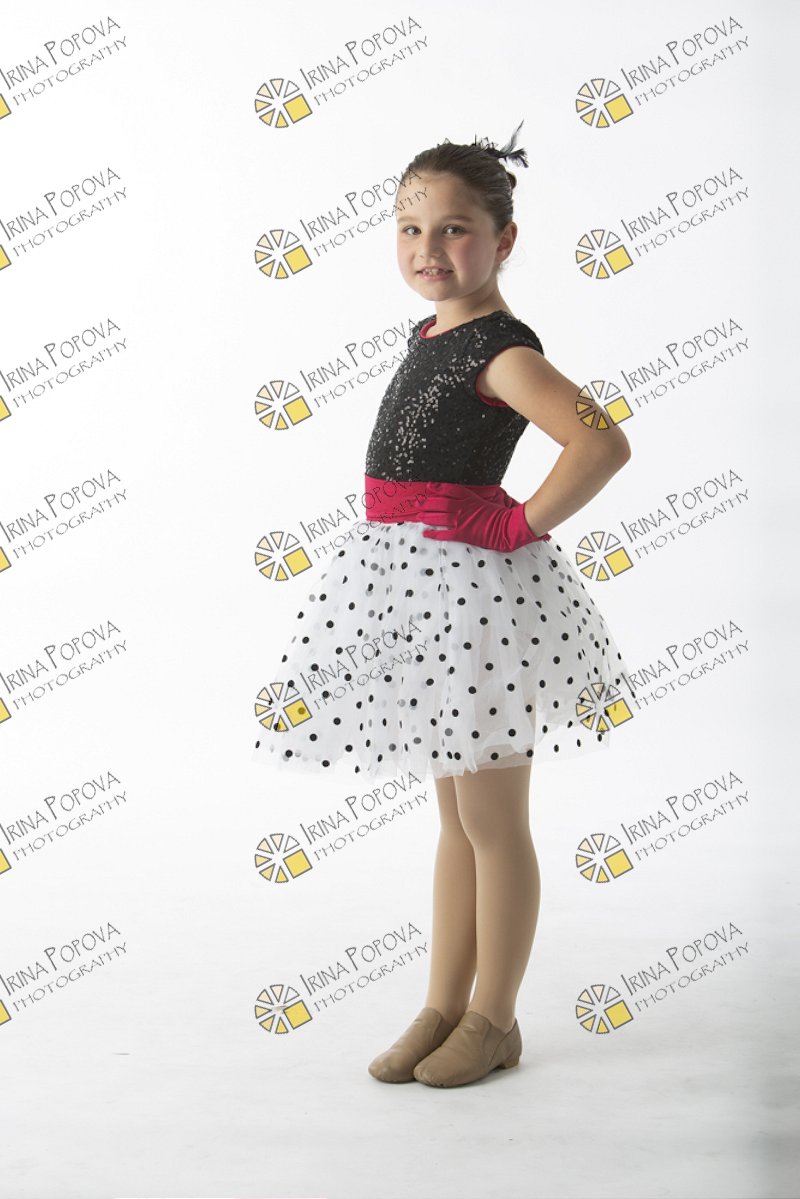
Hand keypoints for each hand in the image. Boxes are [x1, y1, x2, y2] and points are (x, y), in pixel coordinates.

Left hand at [417, 482, 550, 551]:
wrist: (507, 527)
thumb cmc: (500, 515)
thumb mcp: (488, 500)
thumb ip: (475, 498)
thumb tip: (464, 498)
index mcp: (470, 497)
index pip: (450, 489)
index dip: (438, 487)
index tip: (429, 487)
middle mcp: (462, 507)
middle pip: (440, 502)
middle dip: (426, 502)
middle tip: (417, 503)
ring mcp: (461, 520)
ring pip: (438, 516)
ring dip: (427, 516)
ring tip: (418, 516)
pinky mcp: (462, 533)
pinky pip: (444, 533)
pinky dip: (433, 533)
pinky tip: (426, 533)